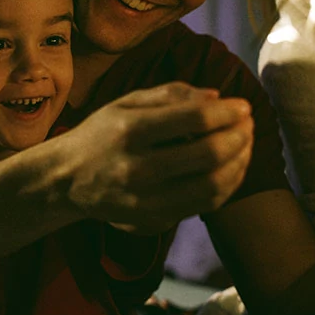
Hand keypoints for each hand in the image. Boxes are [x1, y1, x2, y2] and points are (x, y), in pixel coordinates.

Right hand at [54, 82, 253, 231]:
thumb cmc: (101, 134)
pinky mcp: (152, 220)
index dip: (228, 112)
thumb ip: (172, 94)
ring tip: (246, 145)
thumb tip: (217, 97)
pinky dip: (227, 186)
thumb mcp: (126, 102)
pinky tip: (233, 168)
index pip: (193, 119)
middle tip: (249, 124)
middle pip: (207, 155)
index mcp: (130, 130)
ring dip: (239, 164)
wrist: (66, 179)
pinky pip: (203, 205)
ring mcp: (144, 200)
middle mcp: (136, 168)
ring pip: (211, 186)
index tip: (244, 106)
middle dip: (239, 137)